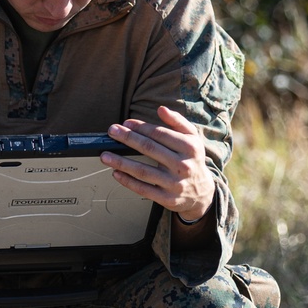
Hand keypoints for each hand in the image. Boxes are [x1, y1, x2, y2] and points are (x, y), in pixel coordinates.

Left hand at [102, 106, 214, 221]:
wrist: (202, 192)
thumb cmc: (192, 160)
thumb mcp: (192, 139)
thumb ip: (178, 122)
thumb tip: (161, 109)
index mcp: (189, 147)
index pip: (160, 134)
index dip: (141, 127)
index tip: (126, 123)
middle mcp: (183, 165)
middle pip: (149, 149)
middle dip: (128, 138)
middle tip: (112, 131)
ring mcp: (174, 183)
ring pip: (143, 170)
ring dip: (121, 162)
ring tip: (105, 155)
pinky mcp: (167, 199)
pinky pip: (143, 189)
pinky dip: (128, 181)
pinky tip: (116, 173)